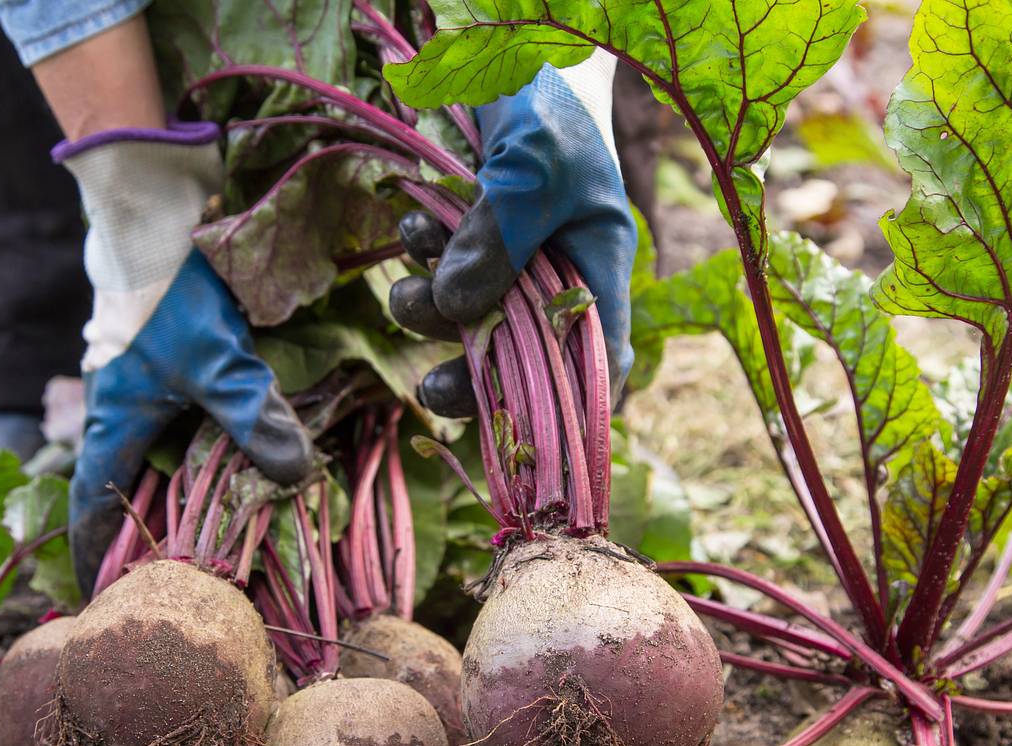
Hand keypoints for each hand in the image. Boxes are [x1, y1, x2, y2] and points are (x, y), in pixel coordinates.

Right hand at [58, 123, 313, 592]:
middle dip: (149, 527)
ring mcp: (138, 385)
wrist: (155, 216)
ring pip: (155, 453)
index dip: (95, 550)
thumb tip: (294, 475)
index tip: (102, 590)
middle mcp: (118, 411)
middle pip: (125, 487)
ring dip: (179, 486)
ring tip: (218, 521)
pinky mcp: (163, 361)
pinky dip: (200, 445)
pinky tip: (235, 451)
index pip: (91, 504)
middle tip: (182, 567)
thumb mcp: (218, 362)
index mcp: (113, 424)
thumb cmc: (172, 295)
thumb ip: (254, 417)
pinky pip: (177, 420)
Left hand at [389, 50, 636, 415]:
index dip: (572, 411)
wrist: (513, 46)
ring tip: (411, 269)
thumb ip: (499, 238)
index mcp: (598, 267)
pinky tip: (414, 227)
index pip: (600, 362)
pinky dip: (421, 265)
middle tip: (433, 389)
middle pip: (522, 359)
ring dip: (431, 310)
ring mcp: (511, 259)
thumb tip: (456, 310)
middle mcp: (556, 275)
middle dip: (474, 377)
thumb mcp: (533, 167)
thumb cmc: (548, 103)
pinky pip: (440, 276)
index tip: (524, 435)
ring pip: (470, 320)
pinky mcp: (470, 239)